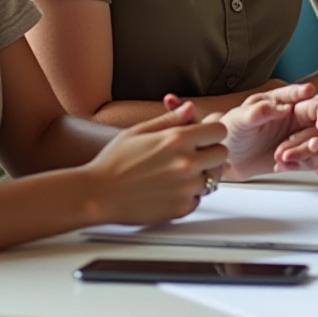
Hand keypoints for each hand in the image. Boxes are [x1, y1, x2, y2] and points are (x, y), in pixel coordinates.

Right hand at [84, 101, 228, 225]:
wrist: (96, 194)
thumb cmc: (112, 162)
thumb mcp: (139, 131)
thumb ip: (170, 119)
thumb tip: (190, 108)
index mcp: (177, 139)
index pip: (219, 130)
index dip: (211, 131)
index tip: (203, 136)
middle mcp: (186, 163)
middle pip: (222, 154)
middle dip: (210, 152)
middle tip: (192, 155)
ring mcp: (185, 187)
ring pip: (213, 178)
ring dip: (200, 175)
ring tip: (176, 174)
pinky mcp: (181, 208)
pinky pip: (198, 199)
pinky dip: (188, 195)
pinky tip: (170, 190)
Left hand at [185, 85, 315, 181]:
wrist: (228, 159)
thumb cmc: (232, 132)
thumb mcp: (239, 119)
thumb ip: (258, 111)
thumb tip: (281, 107)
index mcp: (287, 100)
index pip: (314, 99)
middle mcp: (300, 115)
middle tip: (313, 146)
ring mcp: (303, 135)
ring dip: (310, 152)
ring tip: (282, 157)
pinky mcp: (302, 154)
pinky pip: (317, 159)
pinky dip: (306, 164)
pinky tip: (282, 166)